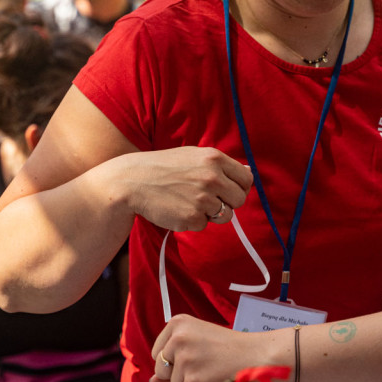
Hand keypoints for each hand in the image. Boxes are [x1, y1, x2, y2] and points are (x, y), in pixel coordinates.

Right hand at [119, 147, 252, 232]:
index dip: (239, 188)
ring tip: (190, 202)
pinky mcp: (192, 218)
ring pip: (225, 216)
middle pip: (239, 200)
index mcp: (214, 158)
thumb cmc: (164, 167)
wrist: (132, 181)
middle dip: (227, 202)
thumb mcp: (193, 156)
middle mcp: (212, 178)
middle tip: (207, 199)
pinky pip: (204, 225)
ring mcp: (202, 199)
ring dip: (211, 213)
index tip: (229, 191)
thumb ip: (221, 165)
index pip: (246, 179)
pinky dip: (193, 221)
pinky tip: (177, 209)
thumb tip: (249, 172)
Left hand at [150, 314, 282, 381]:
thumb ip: (172, 360)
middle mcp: (178, 338)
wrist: (258, 355)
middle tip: (206, 365)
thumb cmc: (229, 349)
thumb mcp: (198, 344)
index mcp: (177, 323)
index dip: (174, 362)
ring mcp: (184, 360)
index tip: (195, 356)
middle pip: (161, 371)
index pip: (157, 353)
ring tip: (213, 372)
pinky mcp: (192, 381)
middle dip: (180, 375)